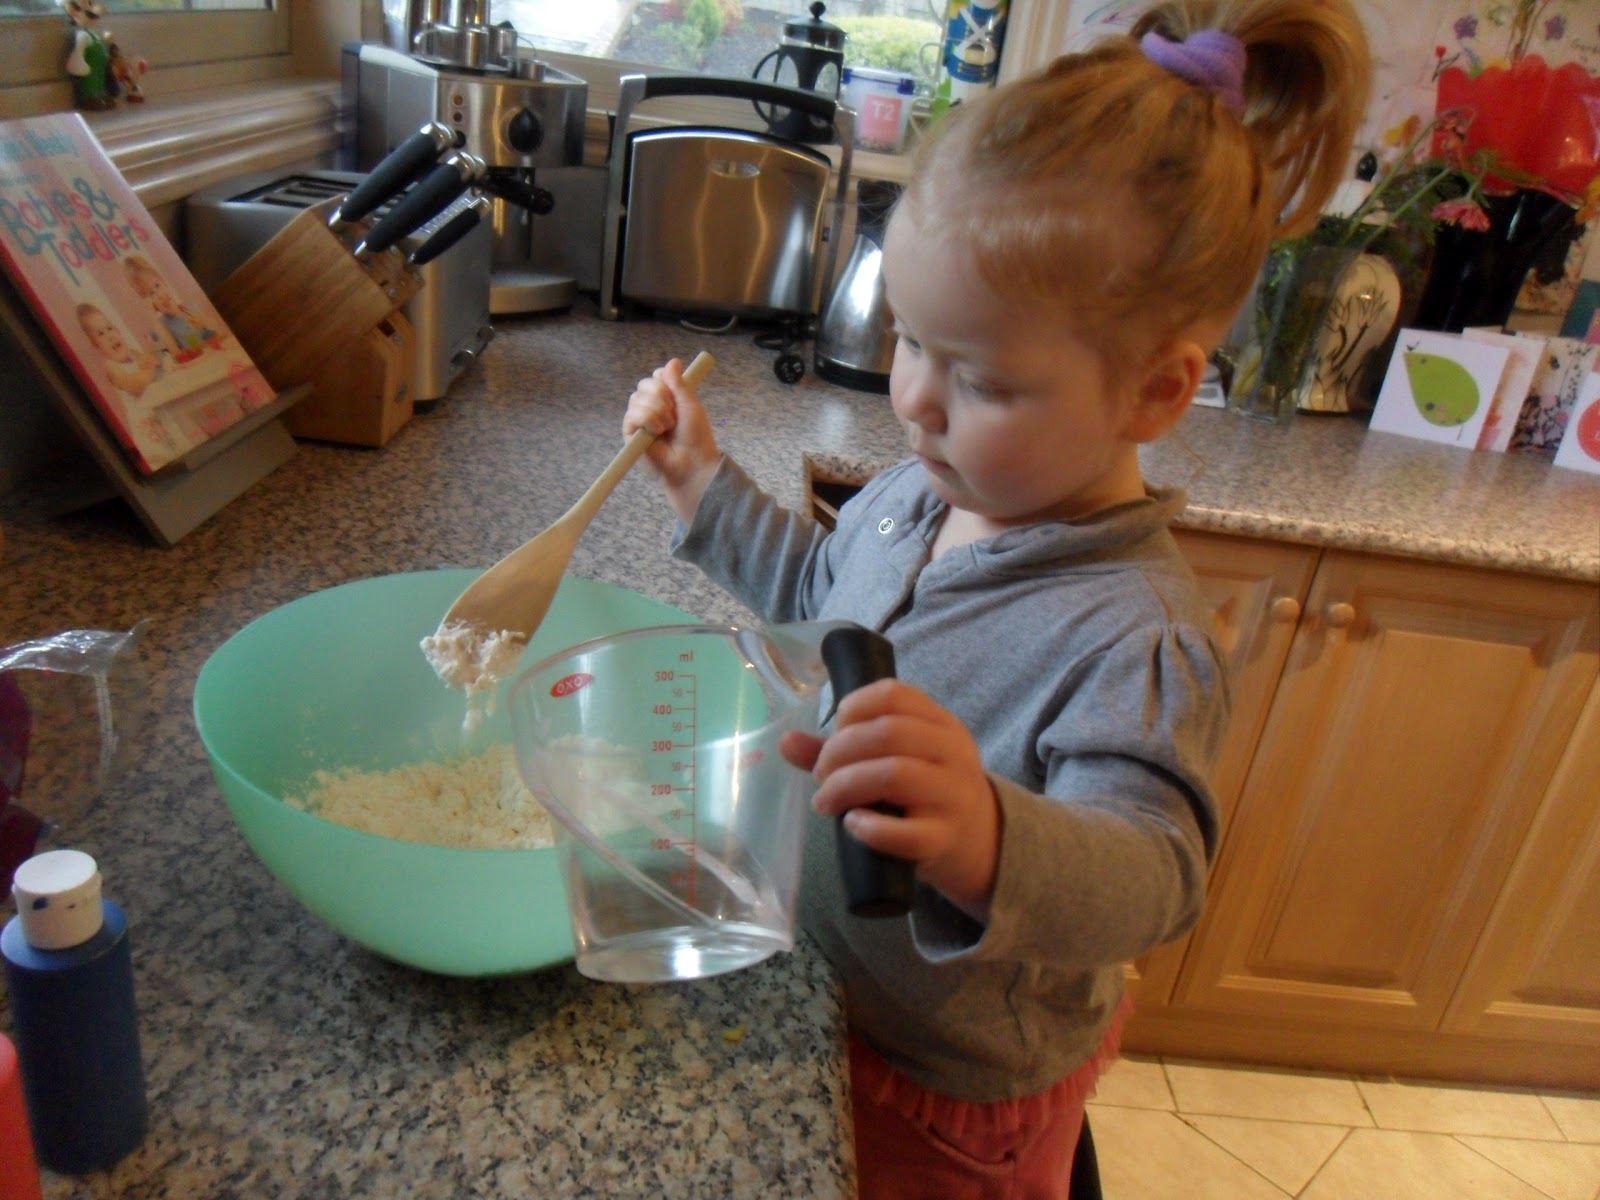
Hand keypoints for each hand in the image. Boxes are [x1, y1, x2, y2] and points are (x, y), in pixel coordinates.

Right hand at [624, 357, 722, 524]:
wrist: (690, 462)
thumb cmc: (695, 436)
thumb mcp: (690, 404)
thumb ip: (679, 383)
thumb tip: (673, 361)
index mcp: (666, 398)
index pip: (656, 376)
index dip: (664, 382)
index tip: (676, 395)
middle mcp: (650, 407)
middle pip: (645, 384)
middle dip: (662, 396)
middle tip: (674, 416)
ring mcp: (639, 420)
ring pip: (638, 398)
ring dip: (658, 411)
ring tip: (668, 428)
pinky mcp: (630, 434)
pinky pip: (632, 415)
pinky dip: (648, 420)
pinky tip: (657, 432)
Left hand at [781, 680, 1000, 918]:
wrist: (979, 842)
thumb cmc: (925, 793)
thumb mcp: (897, 759)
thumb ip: (844, 749)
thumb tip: (785, 741)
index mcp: (940, 723)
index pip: (893, 694)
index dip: (852, 709)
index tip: (834, 733)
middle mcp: (951, 753)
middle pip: (889, 732)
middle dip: (840, 751)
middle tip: (822, 775)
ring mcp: (952, 797)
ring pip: (895, 774)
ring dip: (846, 785)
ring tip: (825, 801)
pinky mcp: (944, 840)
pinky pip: (906, 833)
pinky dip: (869, 827)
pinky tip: (852, 824)